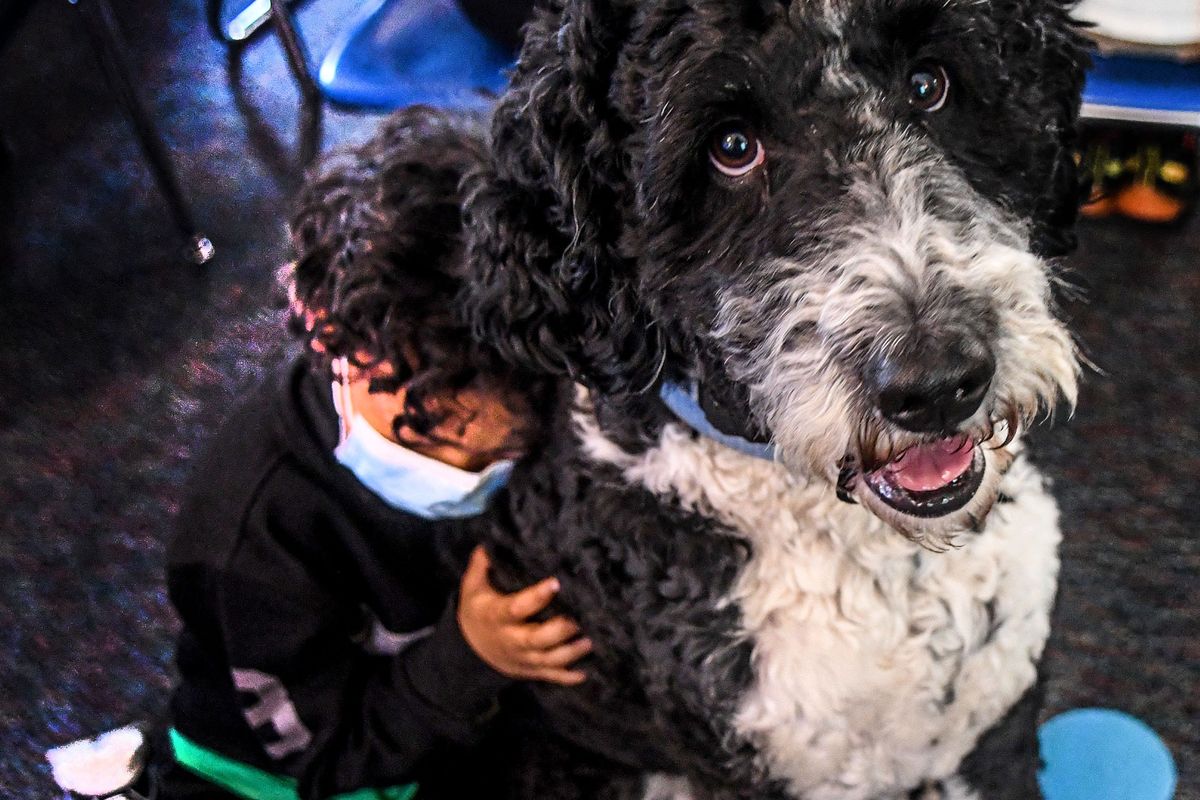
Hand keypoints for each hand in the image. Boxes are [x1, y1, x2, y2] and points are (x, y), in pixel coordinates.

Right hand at [457, 547, 591, 685]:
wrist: (471, 649)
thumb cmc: (478, 610)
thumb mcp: (472, 588)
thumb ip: (481, 566)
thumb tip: (489, 543)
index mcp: (497, 616)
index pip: (516, 608)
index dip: (535, 597)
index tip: (555, 582)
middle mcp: (511, 640)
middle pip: (535, 640)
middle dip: (558, 631)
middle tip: (578, 619)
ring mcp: (523, 658)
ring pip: (548, 660)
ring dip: (570, 653)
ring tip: (589, 641)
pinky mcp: (532, 670)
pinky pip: (551, 676)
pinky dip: (569, 676)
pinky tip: (586, 672)